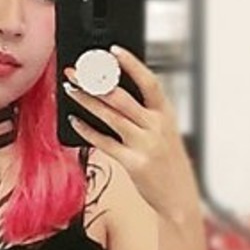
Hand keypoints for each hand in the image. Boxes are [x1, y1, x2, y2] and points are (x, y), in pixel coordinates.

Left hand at [64, 45, 202, 224]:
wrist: (179, 198)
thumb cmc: (168, 164)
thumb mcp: (165, 133)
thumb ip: (145, 115)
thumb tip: (114, 95)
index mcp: (166, 115)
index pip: (149, 82)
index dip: (131, 64)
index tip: (113, 50)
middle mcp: (156, 127)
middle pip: (122, 97)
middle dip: (96, 81)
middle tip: (76, 71)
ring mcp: (145, 145)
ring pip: (110, 117)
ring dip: (87, 101)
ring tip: (70, 90)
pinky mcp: (133, 163)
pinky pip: (105, 143)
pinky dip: (87, 131)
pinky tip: (75, 120)